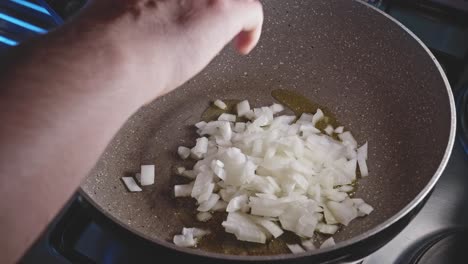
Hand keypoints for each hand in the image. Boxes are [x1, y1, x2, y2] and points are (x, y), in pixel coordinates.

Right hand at [78, 0, 263, 101]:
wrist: (112, 54)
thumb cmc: (106, 41)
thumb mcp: (118, 8)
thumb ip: (138, 9)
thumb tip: (143, 24)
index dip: (191, 2)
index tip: (184, 9)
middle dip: (209, 6)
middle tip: (202, 22)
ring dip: (230, 11)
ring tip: (226, 32)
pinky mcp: (222, 10)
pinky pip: (252, 11)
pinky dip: (251, 30)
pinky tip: (243, 46)